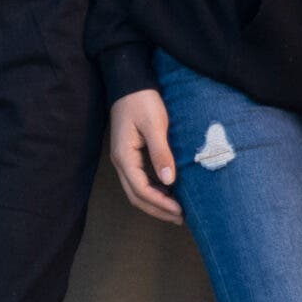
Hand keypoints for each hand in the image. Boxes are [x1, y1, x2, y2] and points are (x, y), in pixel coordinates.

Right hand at [109, 88, 181, 222]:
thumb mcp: (154, 125)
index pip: (140, 189)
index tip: (181, 210)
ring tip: (176, 210)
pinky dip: (154, 190)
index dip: (160, 203)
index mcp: (124, 156)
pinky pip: (140, 180)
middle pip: (135, 196)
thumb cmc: (142, 101)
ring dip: (155, 203)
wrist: (130, 83)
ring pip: (136, 190)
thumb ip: (161, 153)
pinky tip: (169, 191)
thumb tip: (170, 181)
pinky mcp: (131, 154)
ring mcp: (124, 158)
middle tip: (181, 218)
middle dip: (157, 210)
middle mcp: (121, 161)